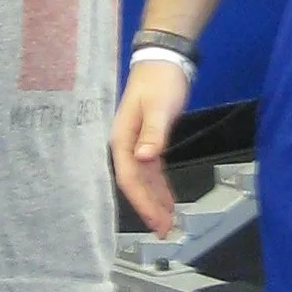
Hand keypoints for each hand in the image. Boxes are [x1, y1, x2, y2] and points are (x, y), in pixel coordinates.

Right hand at [110, 62, 191, 236]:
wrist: (165, 60)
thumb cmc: (160, 81)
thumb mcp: (158, 106)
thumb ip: (153, 133)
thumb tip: (143, 158)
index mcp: (122, 139)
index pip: (129, 177)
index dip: (142, 201)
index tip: (156, 221)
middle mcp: (126, 146)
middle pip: (135, 183)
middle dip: (149, 208)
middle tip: (165, 231)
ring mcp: (137, 145)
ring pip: (145, 181)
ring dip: (155, 202)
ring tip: (168, 224)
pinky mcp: (150, 142)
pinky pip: (153, 172)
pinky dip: (161, 188)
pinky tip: (169, 202)